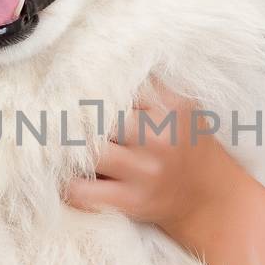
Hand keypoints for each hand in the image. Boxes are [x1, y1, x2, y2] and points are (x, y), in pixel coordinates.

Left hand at [62, 79, 241, 231]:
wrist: (212, 198)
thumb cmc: (187, 145)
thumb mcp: (182, 108)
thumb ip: (148, 88)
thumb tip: (98, 63)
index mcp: (170, 107)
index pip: (119, 84)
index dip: (91, 86)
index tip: (68, 85)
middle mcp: (158, 137)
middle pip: (99, 117)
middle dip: (74, 116)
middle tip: (53, 114)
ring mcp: (145, 171)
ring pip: (87, 151)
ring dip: (67, 148)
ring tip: (56, 143)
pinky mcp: (132, 201)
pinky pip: (82, 191)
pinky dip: (67, 184)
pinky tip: (67, 176)